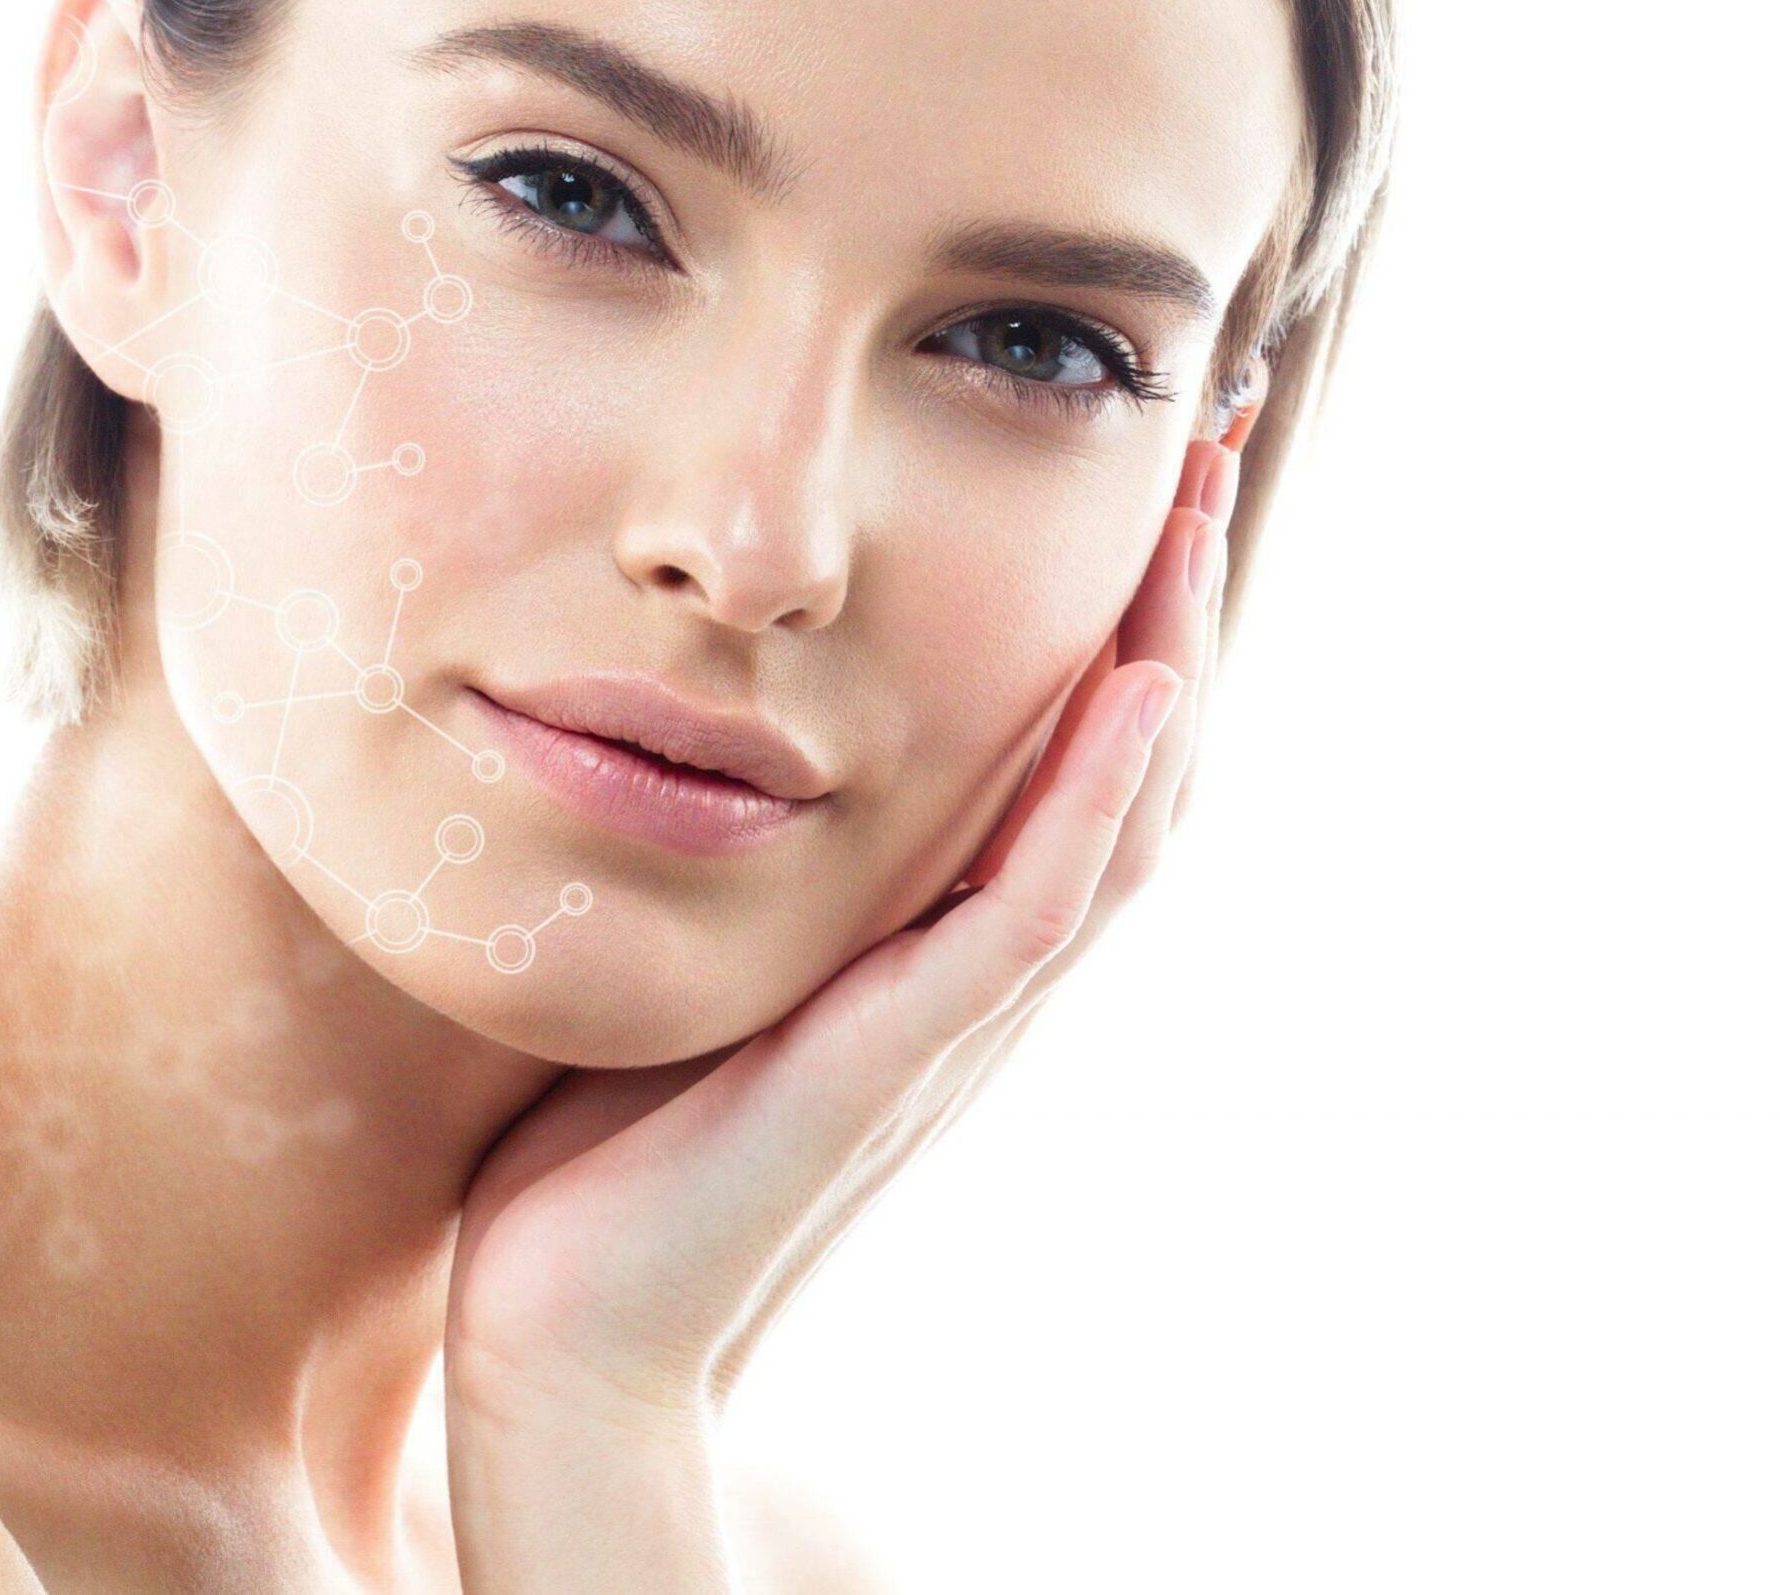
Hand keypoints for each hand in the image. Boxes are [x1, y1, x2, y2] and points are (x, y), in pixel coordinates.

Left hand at [442, 436, 1241, 1435]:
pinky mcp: (900, 1062)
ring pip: (1115, 829)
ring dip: (1166, 667)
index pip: (1068, 762)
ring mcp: (952, 1023)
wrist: (574, 1333)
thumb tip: (718, 741)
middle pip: (1129, 774)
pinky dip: (1093, 801)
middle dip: (1171, 606)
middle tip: (1204, 446)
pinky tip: (1135, 691)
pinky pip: (1028, 918)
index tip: (1136, 476)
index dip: (1118, 622)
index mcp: (930, 945)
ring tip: (1189, 524)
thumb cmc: (612, 1150)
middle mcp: (972, 977)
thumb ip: (756, 865)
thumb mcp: (703, 956)